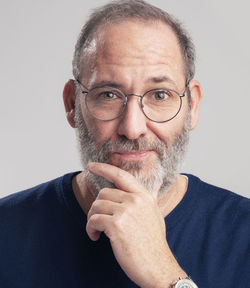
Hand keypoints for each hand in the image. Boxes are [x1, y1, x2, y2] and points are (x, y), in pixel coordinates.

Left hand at [86, 162, 185, 287]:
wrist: (158, 266)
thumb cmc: (154, 243)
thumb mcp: (155, 214)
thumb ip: (148, 198)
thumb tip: (151, 184)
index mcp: (144, 196)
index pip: (121, 175)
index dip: (104, 168)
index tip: (92, 166)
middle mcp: (136, 200)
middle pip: (104, 192)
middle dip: (96, 206)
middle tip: (97, 220)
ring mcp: (126, 212)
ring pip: (97, 205)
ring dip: (91, 219)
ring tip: (96, 230)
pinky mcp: (117, 225)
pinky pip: (94, 220)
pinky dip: (90, 229)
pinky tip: (96, 237)